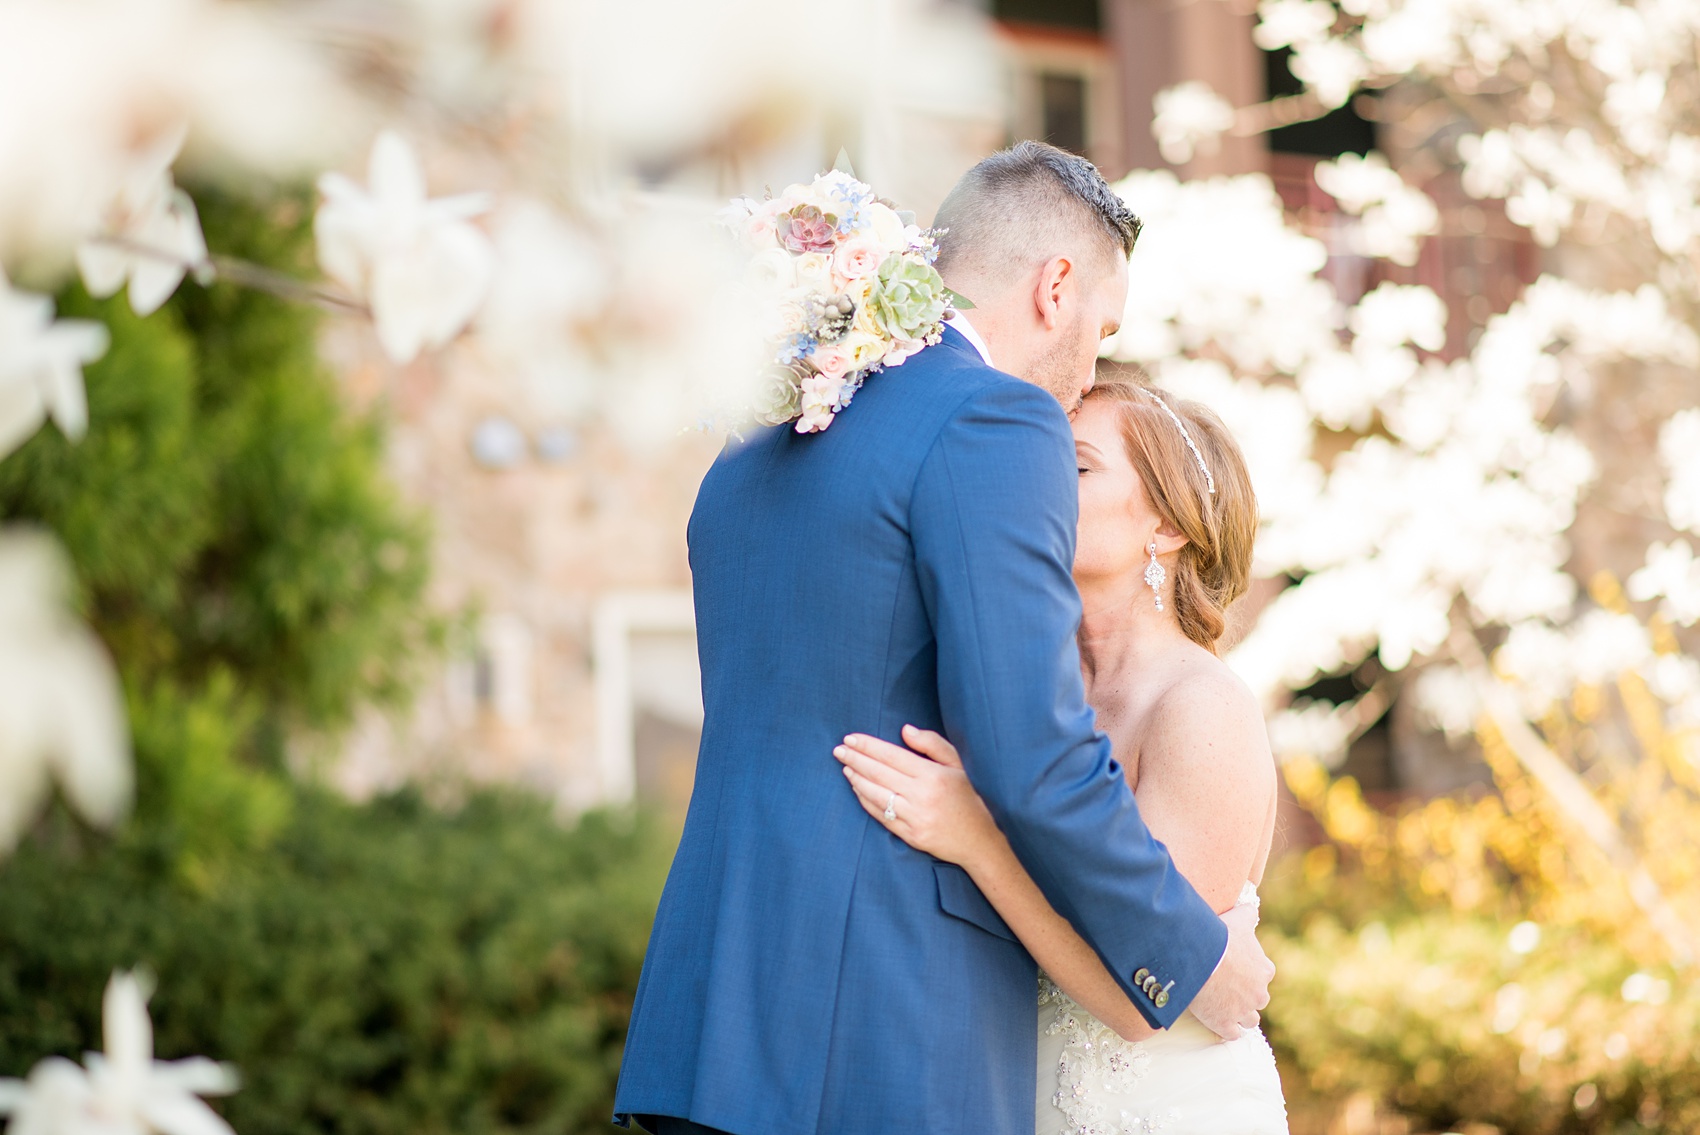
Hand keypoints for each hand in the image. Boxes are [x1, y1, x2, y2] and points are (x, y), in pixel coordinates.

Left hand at [835, 726, 1005, 868]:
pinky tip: (858, 790)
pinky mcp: (910, 836)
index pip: (891, 756)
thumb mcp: (957, 764)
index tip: (850, 738)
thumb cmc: (967, 796)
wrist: (978, 840)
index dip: (868, 746)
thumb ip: (932, 744)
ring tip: (846, 768)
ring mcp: (915, 818)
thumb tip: (905, 730)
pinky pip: (881, 816)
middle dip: (855, 760)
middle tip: (839, 750)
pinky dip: (866, 801)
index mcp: (933, 775)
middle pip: (879, 774)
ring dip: (857, 780)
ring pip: (876, 795)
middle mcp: (922, 796)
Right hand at [1188, 901, 1273, 1040]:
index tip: (1235, 969)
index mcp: (1264, 970)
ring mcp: (1243, 1011)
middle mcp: (1259, 993)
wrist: (1200, 958)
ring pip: (1249, 1020)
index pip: (1263, 974)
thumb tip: (1251, 907)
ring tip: (1225, 1008)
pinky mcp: (1225, 1024)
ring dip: (1240, 1015)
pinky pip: (1232, 1034)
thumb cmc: (1220, 937)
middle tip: (1227, 988)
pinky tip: (1217, 1023)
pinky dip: (1226, 1029)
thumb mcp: (1238, 919)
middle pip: (1257, 999)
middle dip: (1246, 996)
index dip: (1249, 973)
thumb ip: (1248, 914)